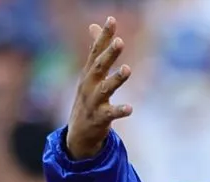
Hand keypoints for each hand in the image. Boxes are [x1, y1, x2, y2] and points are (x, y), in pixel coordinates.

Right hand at [65, 17, 132, 159]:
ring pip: (105, 89)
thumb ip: (95, 49)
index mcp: (89, 73)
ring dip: (116, 80)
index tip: (112, 20)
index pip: (96, 51)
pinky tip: (130, 108)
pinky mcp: (100, 118)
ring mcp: (93, 102)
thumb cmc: (88, 98)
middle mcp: (89, 85)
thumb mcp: (90, 73)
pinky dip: (119, 111)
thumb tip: (93, 25)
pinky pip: (110, 114)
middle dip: (109, 54)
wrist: (79, 132)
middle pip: (99, 67)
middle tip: (120, 42)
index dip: (103, 36)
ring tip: (127, 69)